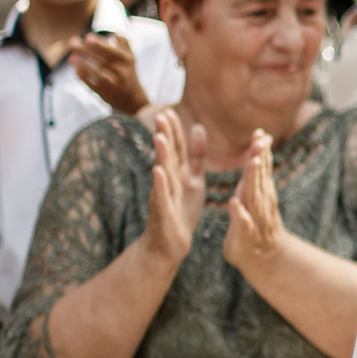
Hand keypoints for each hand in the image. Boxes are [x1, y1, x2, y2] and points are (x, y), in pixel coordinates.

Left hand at [70, 32, 149, 113]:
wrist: (133, 100)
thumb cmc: (128, 74)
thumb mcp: (130, 58)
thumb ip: (125, 44)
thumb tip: (114, 33)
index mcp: (127, 61)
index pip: (112, 51)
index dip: (100, 44)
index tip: (87, 37)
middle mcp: (122, 72)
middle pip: (103, 60)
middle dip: (86, 51)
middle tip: (72, 43)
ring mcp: (115, 84)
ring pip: (99, 74)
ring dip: (84, 65)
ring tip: (71, 58)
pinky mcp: (106, 94)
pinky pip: (94, 85)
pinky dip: (85, 78)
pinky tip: (76, 70)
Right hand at [141, 108, 207, 267]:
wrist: (167, 246)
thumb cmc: (180, 211)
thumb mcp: (193, 180)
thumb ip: (196, 156)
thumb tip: (199, 127)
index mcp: (179, 174)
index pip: (177, 148)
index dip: (174, 131)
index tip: (169, 111)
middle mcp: (169, 182)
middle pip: (168, 156)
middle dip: (166, 136)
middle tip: (161, 115)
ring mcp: (164, 196)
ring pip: (164, 173)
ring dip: (162, 155)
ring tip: (159, 138)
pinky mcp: (164, 213)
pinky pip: (162, 197)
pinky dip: (160, 184)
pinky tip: (158, 172)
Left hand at [222, 127, 284, 278]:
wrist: (265, 258)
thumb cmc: (256, 224)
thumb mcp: (255, 195)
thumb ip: (256, 174)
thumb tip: (259, 147)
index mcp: (259, 192)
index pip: (261, 168)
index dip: (261, 151)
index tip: (260, 133)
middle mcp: (260, 202)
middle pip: (259, 177)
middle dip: (259, 158)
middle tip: (260, 140)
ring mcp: (254, 218)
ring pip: (254, 196)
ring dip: (254, 179)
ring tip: (252, 162)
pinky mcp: (244, 235)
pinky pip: (241, 223)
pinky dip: (238, 213)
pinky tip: (233, 204)